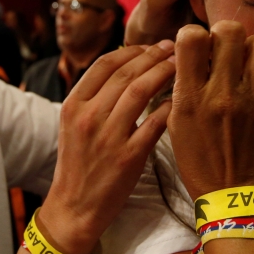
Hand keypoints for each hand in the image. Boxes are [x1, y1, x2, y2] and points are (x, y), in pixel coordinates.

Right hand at [37, 42, 177, 253]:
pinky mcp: (128, 157)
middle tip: (172, 48)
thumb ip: (93, 97)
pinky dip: (169, 106)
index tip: (150, 47)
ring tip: (179, 65)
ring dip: (163, 73)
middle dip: (153, 55)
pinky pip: (154, 123)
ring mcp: (108, 136)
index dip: (131, 50)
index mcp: (73, 105)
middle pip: (125, 72)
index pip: (104, 64)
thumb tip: (122, 67)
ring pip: (140, 91)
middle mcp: (88, 116)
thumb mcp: (73, 125)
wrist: (75, 207)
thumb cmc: (78, 164)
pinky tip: (180, 98)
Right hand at [168, 22, 253, 199]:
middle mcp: (224, 93)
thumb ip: (182, 83)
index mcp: (192, 96)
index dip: (194, 34)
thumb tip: (193, 49)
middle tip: (226, 50)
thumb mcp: (175, 121)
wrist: (231, 189)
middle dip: (225, 34)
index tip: (197, 46)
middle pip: (230, 31)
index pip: (192, 37)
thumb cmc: (198, 156)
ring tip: (249, 63)